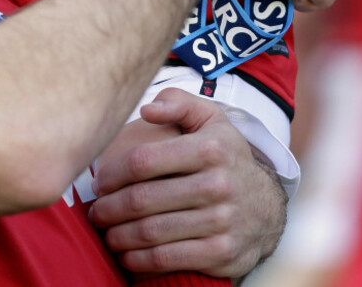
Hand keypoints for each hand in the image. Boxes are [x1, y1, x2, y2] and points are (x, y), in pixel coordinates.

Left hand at [88, 88, 286, 278]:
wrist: (266, 205)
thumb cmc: (225, 156)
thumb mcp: (210, 119)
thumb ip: (178, 102)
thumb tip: (147, 108)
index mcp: (209, 148)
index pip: (144, 160)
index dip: (113, 172)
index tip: (99, 181)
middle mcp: (217, 184)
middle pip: (143, 199)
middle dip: (110, 208)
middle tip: (95, 211)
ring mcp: (221, 221)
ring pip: (152, 231)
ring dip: (119, 235)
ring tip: (105, 232)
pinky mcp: (221, 252)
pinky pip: (168, 259)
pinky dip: (139, 260)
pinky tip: (126, 254)